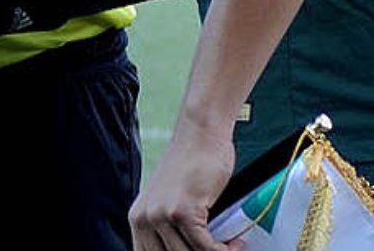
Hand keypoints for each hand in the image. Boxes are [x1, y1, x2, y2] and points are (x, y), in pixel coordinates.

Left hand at [129, 121, 241, 250]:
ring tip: (231, 247)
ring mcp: (160, 216)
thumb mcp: (173, 201)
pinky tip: (235, 242)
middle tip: (221, 250)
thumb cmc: (193, 163)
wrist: (201, 133)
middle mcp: (144, 219)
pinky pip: (206, 248)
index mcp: (138, 219)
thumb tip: (187, 248)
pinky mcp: (181, 212)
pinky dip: (226, 250)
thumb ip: (172, 230)